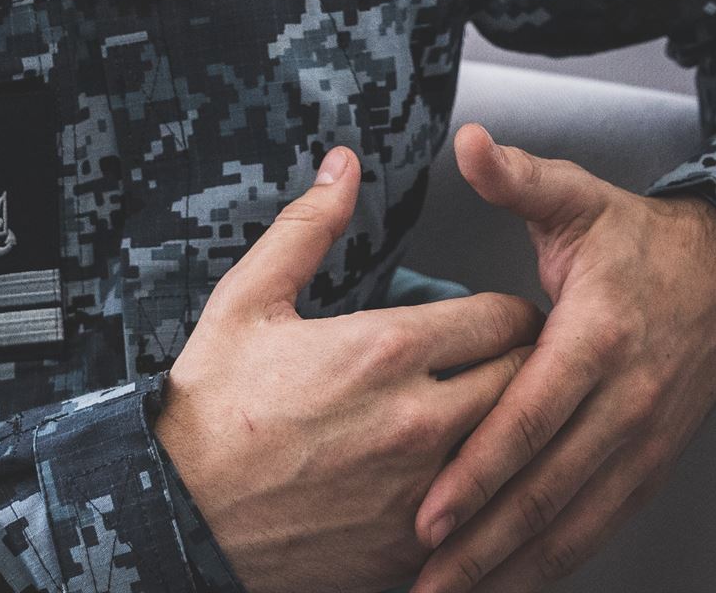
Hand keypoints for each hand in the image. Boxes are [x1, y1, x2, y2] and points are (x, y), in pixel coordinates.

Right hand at [155, 145, 545, 592]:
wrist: (186, 513)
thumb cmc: (214, 401)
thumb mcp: (250, 297)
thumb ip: (308, 227)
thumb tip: (344, 166)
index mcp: (385, 349)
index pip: (503, 317)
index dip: (510, 309)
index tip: (498, 314)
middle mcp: (421, 420)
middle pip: (529, 382)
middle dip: (529, 364)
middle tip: (512, 361)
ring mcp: (427, 492)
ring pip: (519, 451)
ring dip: (516, 429)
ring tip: (499, 418)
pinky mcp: (419, 548)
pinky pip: (488, 514)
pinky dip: (489, 492)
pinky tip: (469, 480)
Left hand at [407, 123, 715, 592]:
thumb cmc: (632, 238)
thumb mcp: (574, 196)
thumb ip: (515, 176)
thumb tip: (469, 142)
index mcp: (596, 336)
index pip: (533, 416)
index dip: (481, 468)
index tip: (430, 509)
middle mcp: (624, 400)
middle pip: (549, 485)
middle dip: (485, 538)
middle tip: (426, 578)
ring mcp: (642, 439)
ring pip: (576, 519)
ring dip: (517, 563)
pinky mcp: (651, 462)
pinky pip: (602, 522)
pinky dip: (560, 559)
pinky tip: (516, 581)